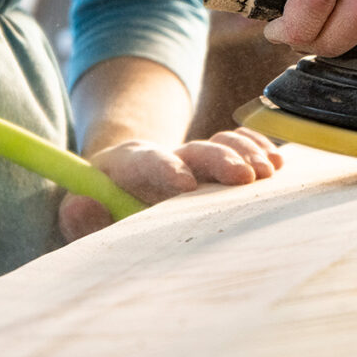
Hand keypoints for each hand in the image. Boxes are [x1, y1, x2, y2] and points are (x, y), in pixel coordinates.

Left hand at [59, 127, 282, 241]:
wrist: (123, 181)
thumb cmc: (102, 206)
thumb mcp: (81, 212)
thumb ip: (81, 214)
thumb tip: (83, 203)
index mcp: (131, 165)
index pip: (149, 159)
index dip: (167, 169)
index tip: (186, 185)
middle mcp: (169, 154)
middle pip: (196, 148)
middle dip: (222, 159)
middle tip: (246, 177)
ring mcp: (196, 156)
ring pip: (222, 143)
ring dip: (247, 153)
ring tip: (269, 171)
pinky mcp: (216, 160)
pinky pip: (240, 144)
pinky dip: (258, 148)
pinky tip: (276, 161)